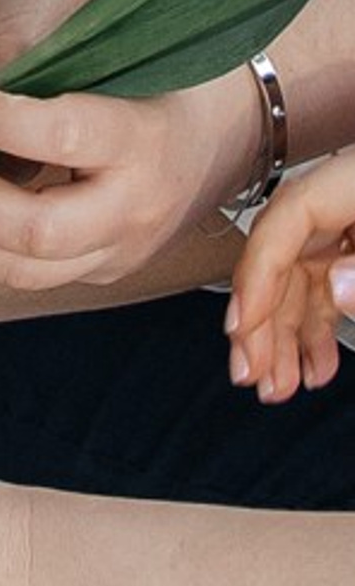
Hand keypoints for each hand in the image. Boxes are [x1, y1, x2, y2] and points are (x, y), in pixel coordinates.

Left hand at [0, 70, 256, 300]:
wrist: (224, 127)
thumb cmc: (150, 69)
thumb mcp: (93, 49)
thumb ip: (0, 70)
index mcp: (142, 134)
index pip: (65, 136)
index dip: (3, 121)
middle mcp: (135, 205)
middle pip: (35, 232)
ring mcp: (118, 249)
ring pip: (19, 272)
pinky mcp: (100, 270)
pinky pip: (25, 276)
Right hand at [229, 149, 354, 401]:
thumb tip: (337, 287)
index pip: (288, 216)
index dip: (259, 273)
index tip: (242, 328)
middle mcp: (347, 199)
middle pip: (287, 254)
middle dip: (265, 321)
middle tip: (251, 374)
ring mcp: (354, 223)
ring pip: (303, 278)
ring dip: (286, 336)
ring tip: (278, 386)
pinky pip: (330, 285)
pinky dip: (316, 327)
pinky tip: (311, 366)